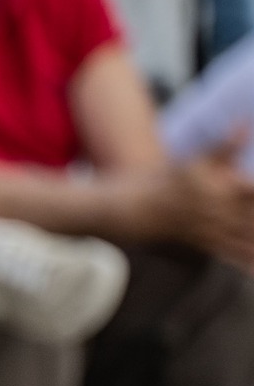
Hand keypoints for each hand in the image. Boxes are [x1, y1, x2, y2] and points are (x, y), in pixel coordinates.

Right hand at [143, 154, 253, 269]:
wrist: (143, 208)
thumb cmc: (175, 179)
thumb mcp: (199, 159)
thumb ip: (226, 145)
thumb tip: (243, 124)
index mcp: (220, 189)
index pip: (251, 192)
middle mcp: (217, 212)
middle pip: (253, 219)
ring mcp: (211, 230)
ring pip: (245, 239)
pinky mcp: (207, 244)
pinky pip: (230, 254)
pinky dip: (245, 261)